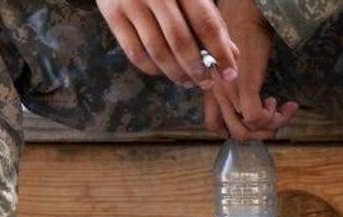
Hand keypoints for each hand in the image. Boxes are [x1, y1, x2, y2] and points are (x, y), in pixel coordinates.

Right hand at [98, 0, 238, 87]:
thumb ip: (210, 18)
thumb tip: (231, 55)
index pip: (206, 23)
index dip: (220, 52)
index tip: (229, 74)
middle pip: (180, 42)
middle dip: (197, 69)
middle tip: (206, 82)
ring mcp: (131, 3)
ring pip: (157, 51)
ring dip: (176, 73)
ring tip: (188, 81)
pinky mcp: (111, 14)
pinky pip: (134, 53)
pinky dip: (152, 69)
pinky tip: (163, 71)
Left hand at [203, 0, 297, 139]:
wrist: (246, 13)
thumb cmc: (242, 32)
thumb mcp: (232, 65)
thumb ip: (234, 83)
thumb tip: (253, 100)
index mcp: (212, 89)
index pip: (216, 125)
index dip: (238, 129)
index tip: (256, 120)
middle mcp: (216, 93)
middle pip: (232, 133)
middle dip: (258, 135)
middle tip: (274, 122)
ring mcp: (228, 91)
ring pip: (245, 130)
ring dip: (269, 127)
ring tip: (281, 110)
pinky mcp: (243, 86)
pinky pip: (255, 117)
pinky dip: (273, 118)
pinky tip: (284, 105)